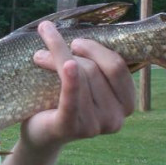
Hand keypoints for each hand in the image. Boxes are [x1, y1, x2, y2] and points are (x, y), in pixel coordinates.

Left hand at [23, 20, 135, 149]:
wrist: (40, 133)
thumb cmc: (64, 102)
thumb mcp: (85, 84)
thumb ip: (93, 64)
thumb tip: (81, 30)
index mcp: (126, 105)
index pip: (117, 67)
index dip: (96, 49)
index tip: (75, 43)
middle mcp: (115, 119)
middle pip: (94, 70)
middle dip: (68, 53)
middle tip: (45, 50)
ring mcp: (94, 126)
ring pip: (79, 77)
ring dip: (54, 60)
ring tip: (38, 57)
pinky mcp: (70, 128)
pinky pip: (72, 97)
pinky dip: (71, 79)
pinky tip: (68, 65)